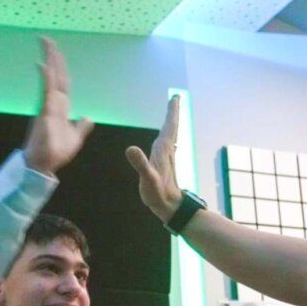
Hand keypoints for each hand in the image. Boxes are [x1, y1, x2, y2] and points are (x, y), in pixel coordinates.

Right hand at [23, 38, 93, 175]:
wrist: (45, 165)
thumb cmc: (57, 152)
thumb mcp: (75, 138)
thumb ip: (81, 127)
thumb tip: (88, 117)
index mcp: (61, 107)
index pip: (62, 81)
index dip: (60, 66)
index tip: (55, 51)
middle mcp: (54, 102)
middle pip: (56, 75)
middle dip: (53, 56)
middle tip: (46, 38)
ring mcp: (48, 106)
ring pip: (51, 79)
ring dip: (49, 61)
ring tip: (45, 43)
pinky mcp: (44, 113)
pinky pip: (46, 92)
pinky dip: (46, 79)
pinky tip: (43, 66)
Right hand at [124, 95, 183, 220]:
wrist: (170, 208)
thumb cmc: (158, 193)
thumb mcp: (147, 178)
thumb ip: (140, 164)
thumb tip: (130, 148)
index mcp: (163, 149)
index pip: (169, 126)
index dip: (172, 112)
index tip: (176, 97)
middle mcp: (167, 150)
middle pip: (171, 127)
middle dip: (172, 113)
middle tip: (175, 98)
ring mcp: (167, 157)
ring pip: (170, 135)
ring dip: (170, 123)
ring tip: (170, 113)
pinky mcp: (164, 163)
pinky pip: (166, 143)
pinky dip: (165, 135)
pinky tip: (163, 138)